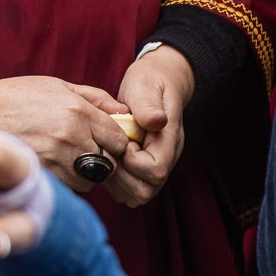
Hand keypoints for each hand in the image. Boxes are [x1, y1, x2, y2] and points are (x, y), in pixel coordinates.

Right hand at [0, 75, 130, 191]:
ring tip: (65, 159)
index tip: (106, 140)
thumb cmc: (16, 96)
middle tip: (86, 151)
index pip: (119, 140)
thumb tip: (124, 113)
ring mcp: (55, 160)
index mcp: (79, 112)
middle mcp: (71, 138)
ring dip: (83, 174)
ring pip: (89, 181)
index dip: (116, 142)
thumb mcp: (59, 86)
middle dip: (103, 160)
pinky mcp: (41, 176)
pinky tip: (51, 166)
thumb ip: (95, 99)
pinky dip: (64, 181)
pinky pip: (67, 188)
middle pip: (108, 164)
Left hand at [103, 46, 194, 208]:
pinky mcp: (140, 168)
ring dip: (115, 180)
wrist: (157, 81)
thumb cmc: (151, 82)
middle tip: (110, 151)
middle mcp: (164, 158)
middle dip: (121, 176)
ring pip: (135, 195)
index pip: (155, 171)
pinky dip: (113, 180)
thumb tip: (154, 121)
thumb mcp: (146, 87)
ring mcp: (153, 165)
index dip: (133, 162)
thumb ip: (148, 106)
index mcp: (168, 140)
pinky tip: (106, 156)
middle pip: (144, 191)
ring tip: (107, 154)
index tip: (122, 141)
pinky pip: (126, 189)